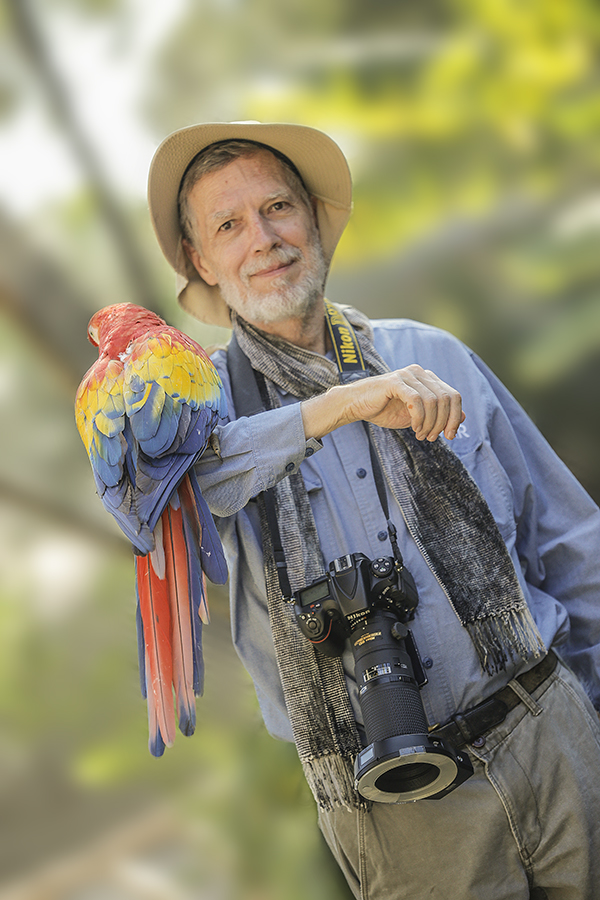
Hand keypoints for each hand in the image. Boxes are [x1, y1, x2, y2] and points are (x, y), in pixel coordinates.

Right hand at [301, 365, 464, 441]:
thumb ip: (438, 414)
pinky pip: (416, 401)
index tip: (450, 435)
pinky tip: (414, 428)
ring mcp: (407, 375)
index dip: (455, 417)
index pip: (453, 396)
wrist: (356, 405)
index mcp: (427, 378)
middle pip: (446, 398)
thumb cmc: (384, 410)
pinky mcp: (395, 382)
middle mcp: (420, 373)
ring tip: (421, 435)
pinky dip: (419, 418)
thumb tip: (463, 417)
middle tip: (432, 438)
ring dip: (430, 423)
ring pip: (433, 401)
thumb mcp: (417, 416)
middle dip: (443, 423)